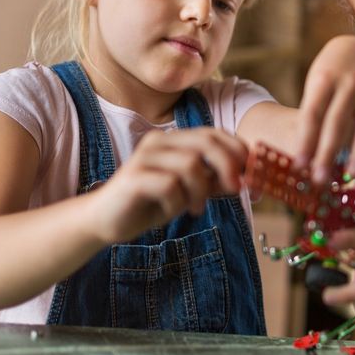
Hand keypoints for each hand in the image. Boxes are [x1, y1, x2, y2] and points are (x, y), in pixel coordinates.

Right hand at [88, 127, 246, 243]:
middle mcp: (160, 142)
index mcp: (175, 140)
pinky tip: (174, 210)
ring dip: (201, 190)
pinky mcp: (133, 177)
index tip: (248, 175)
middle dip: (227, 167)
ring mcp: (144, 157)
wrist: (107, 220)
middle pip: (206, 143)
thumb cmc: (152, 203)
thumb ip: (215, 181)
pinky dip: (179, 201)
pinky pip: (170, 185)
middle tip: (233, 190)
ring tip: (195, 207)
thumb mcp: (191, 191)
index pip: (215, 133)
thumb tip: (247, 178)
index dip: (238, 151)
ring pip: (190, 164)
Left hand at [294, 35, 354, 182]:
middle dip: (328, 152)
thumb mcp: (316, 83)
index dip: (306, 140)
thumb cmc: (332, 71)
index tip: (300, 165)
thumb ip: (315, 113)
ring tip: (354, 174)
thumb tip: (307, 154)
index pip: (313, 114)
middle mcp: (351, 83)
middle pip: (338, 122)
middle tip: (320, 179)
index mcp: (325, 79)